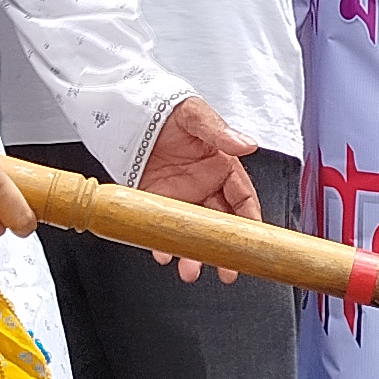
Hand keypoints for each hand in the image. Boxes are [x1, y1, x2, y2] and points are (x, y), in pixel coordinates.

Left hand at [132, 95, 259, 276]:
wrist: (126, 107)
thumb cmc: (167, 107)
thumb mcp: (195, 115)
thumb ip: (219, 132)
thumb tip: (246, 143)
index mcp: (220, 166)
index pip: (243, 199)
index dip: (250, 222)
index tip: (252, 242)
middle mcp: (202, 186)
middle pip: (219, 225)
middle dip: (223, 250)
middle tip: (227, 271)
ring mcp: (178, 196)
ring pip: (191, 232)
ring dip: (193, 254)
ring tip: (191, 271)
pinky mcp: (152, 201)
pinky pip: (161, 228)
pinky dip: (161, 244)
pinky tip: (162, 253)